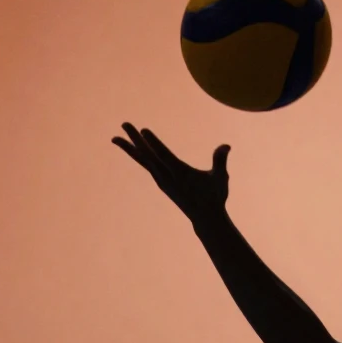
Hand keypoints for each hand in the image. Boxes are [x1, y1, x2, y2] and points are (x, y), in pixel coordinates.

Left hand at [112, 123, 230, 224]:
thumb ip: (220, 160)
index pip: (164, 156)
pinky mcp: (161, 182)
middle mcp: (167, 177)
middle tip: (124, 124)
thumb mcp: (220, 178)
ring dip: (130, 148)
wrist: (205, 218)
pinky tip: (133, 149)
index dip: (154, 144)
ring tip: (115, 137)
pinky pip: (147, 165)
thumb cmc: (214, 196)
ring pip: (143, 161)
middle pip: (148, 156)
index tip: (142, 130)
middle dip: (135, 140)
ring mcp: (162, 180)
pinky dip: (138, 156)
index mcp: (181, 174)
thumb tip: (226, 146)